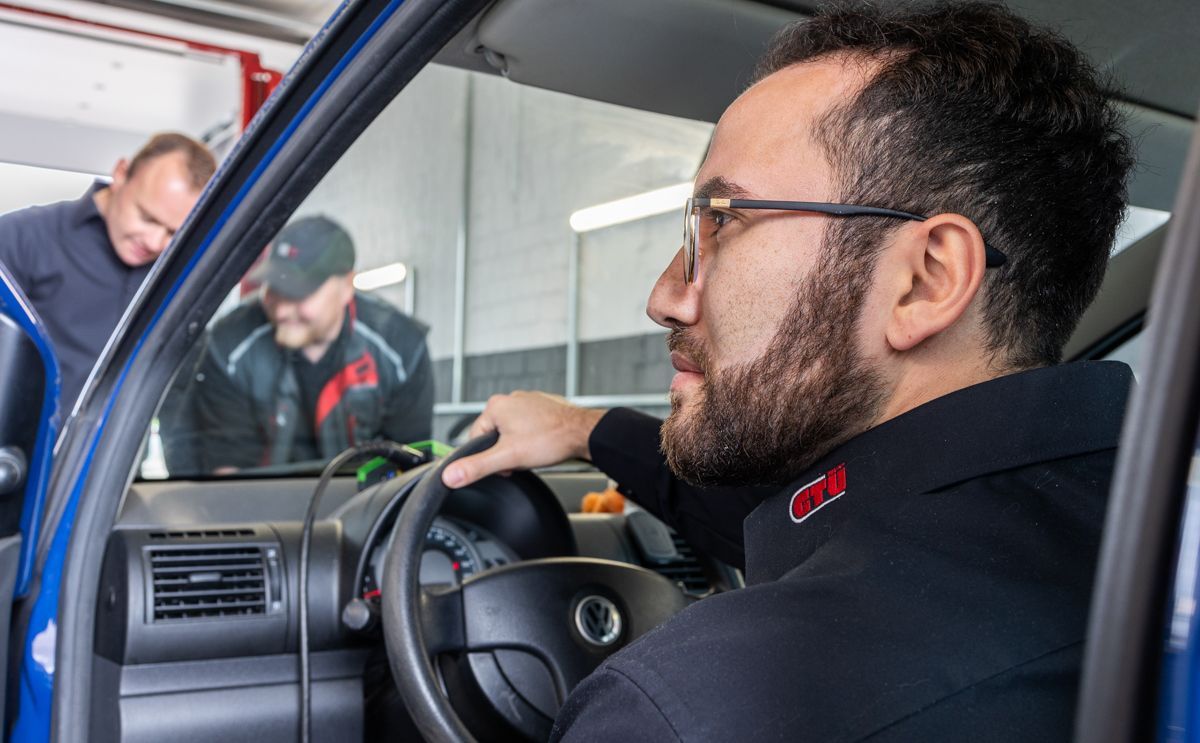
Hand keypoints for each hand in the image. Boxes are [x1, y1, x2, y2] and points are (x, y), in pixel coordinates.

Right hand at [441, 391, 605, 488]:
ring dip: (520, 446)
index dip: (489, 457)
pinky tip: (544, 444)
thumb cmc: (551, 439)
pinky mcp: (543, 406)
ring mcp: (528, 401)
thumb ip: (477, 467)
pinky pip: (529, 426)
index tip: (505, 464)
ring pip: (513, 432)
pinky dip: (534, 438)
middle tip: (523, 458)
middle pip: (495, 436)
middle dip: (506, 452)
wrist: (584, 433)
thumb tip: (450, 476)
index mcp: (496, 406)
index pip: (476, 438)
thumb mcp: (508, 458)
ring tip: (536, 450)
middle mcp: (511, 399)